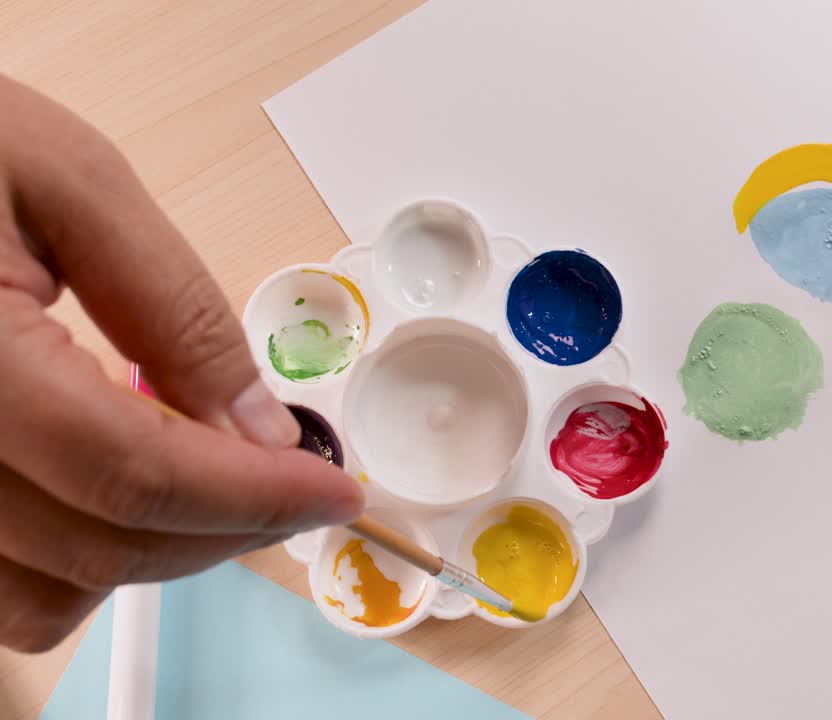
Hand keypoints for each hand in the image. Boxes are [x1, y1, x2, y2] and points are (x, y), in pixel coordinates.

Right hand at [0, 76, 363, 651]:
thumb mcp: (72, 186)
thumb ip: (174, 310)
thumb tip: (261, 428)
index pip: (135, 475)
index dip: (255, 496)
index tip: (334, 489)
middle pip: (98, 550)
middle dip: (226, 529)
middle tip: (298, 489)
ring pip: (43, 599)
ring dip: (152, 555)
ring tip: (209, 480)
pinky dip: (77, 561)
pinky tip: (121, 489)